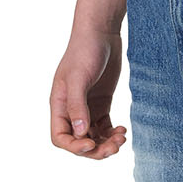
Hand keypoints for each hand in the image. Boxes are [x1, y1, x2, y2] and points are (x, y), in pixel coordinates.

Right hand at [50, 2, 125, 160]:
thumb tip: (81, 133)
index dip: (74, 147)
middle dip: (96, 149)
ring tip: (122, 138)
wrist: (101, 32)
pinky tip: (123, 131)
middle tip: (114, 147)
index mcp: (60, 105)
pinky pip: (105, 128)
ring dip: (107, 144)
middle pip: (79, 142)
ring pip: (94, 138)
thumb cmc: (85, 50)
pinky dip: (113, 134)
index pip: (60, 137)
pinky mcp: (101, 104)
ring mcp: (87, 108)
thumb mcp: (78, 78)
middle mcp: (71, 110)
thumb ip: (78, 106)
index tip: (92, 144)